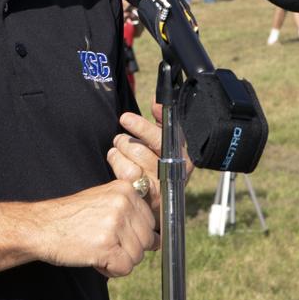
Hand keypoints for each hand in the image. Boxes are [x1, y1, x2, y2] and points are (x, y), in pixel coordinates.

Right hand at [30, 180, 157, 277]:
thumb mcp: (103, 202)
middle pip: (147, 240)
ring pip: (137, 256)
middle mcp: (124, 203)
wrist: (42, 226)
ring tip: (96, 247)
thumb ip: (132, 213)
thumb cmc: (72, 218)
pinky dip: (110, 270)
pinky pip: (124, 269)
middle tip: (102, 241)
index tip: (112, 231)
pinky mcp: (107, 245)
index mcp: (126, 189)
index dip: (133, 234)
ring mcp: (115, 224)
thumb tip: (159, 239)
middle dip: (128, 248)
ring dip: (118, 260)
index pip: (151, 221)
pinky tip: (94, 257)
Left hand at [108, 106, 192, 222]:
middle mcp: (174, 171)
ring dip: (118, 152)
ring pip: (129, 162)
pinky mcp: (146, 198)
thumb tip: (158, 100)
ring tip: (117, 150)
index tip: (125, 118)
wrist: (160, 199)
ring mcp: (160, 187)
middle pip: (140, 150)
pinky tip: (118, 162)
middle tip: (119, 139)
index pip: (161, 137)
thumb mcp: (164, 142)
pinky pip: (124, 175)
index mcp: (181, 154)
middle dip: (124, 141)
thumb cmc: (159, 164)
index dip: (143, 128)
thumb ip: (162, 120)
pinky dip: (117, 164)